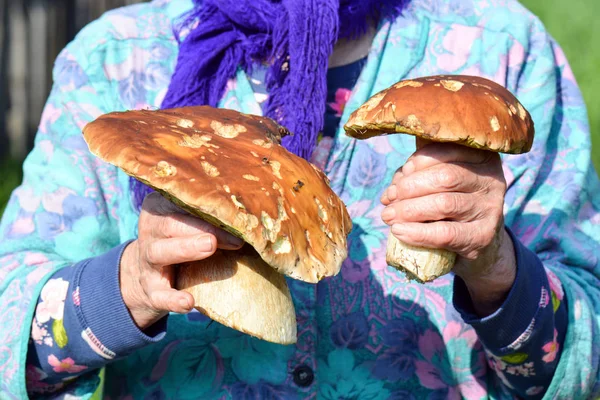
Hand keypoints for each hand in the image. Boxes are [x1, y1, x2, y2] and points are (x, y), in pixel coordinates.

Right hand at [120, 192, 243, 328]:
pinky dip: (173, 299)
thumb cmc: (182, 237)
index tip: (236, 212)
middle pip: (171, 224)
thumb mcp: (193, 221)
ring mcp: (146, 260)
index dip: (209, 206)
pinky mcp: (149, 289)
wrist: (148, 272)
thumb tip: (258, 214)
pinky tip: (189, 302)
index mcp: (162, 206)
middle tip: (232, 236)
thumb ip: (215, 215)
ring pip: (159, 252)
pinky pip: (159, 294)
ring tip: (210, 247)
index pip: (182, 200)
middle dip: (201, 228)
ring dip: (186, 249)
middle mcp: (151, 230)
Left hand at [380, 143, 516, 314]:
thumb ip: (417, 173)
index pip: (445, 150)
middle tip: (389, 200)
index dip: (416, 163)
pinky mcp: (483, 236)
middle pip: (444, 177)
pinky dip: (417, 233)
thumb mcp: (439, 180)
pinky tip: (399, 231)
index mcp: (481, 156)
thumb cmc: (451, 202)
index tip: (399, 178)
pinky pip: (446, 233)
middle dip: (409, 188)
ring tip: (389, 216)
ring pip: (444, 204)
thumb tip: (392, 188)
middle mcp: (491, 179)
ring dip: (409, 210)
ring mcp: (491, 208)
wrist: (476, 242)